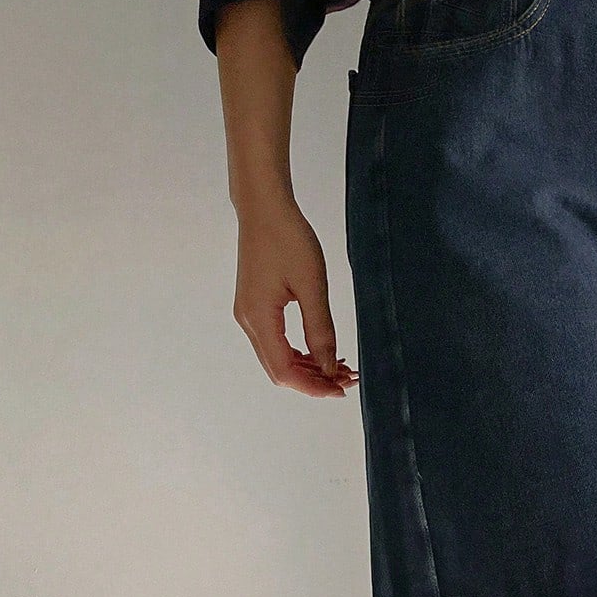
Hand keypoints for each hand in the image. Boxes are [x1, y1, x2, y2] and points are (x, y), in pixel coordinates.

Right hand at [233, 199, 358, 397]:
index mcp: (259, 318)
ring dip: (308, 367)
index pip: (285, 371)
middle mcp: (248, 321)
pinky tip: (322, 350)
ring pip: (278, 357)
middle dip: (313, 380)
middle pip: (280, 370)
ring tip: (340, 366)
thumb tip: (328, 367)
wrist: (264, 207)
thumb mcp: (312, 286)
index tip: (341, 388)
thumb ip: (321, 330)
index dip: (313, 386)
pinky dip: (299, 351)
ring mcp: (249, 314)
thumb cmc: (288, 238)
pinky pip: (276, 341)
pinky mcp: (255, 306)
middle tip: (347, 378)